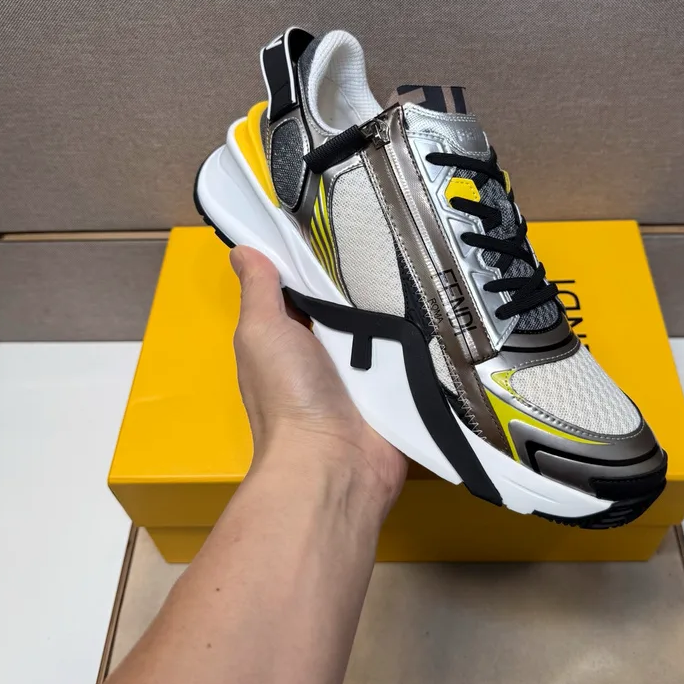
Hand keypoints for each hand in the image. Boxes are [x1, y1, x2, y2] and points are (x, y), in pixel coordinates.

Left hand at [230, 246, 407, 512]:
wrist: (334, 463)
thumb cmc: (288, 396)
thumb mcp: (262, 332)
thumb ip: (258, 291)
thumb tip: (242, 250)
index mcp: (287, 337)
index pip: (302, 287)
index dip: (315, 258)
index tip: (338, 220)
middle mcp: (324, 351)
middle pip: (347, 301)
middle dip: (363, 275)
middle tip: (391, 235)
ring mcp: (363, 370)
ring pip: (382, 321)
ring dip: (397, 300)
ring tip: (422, 256)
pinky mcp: (396, 385)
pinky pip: (411, 348)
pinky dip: (422, 331)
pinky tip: (441, 298)